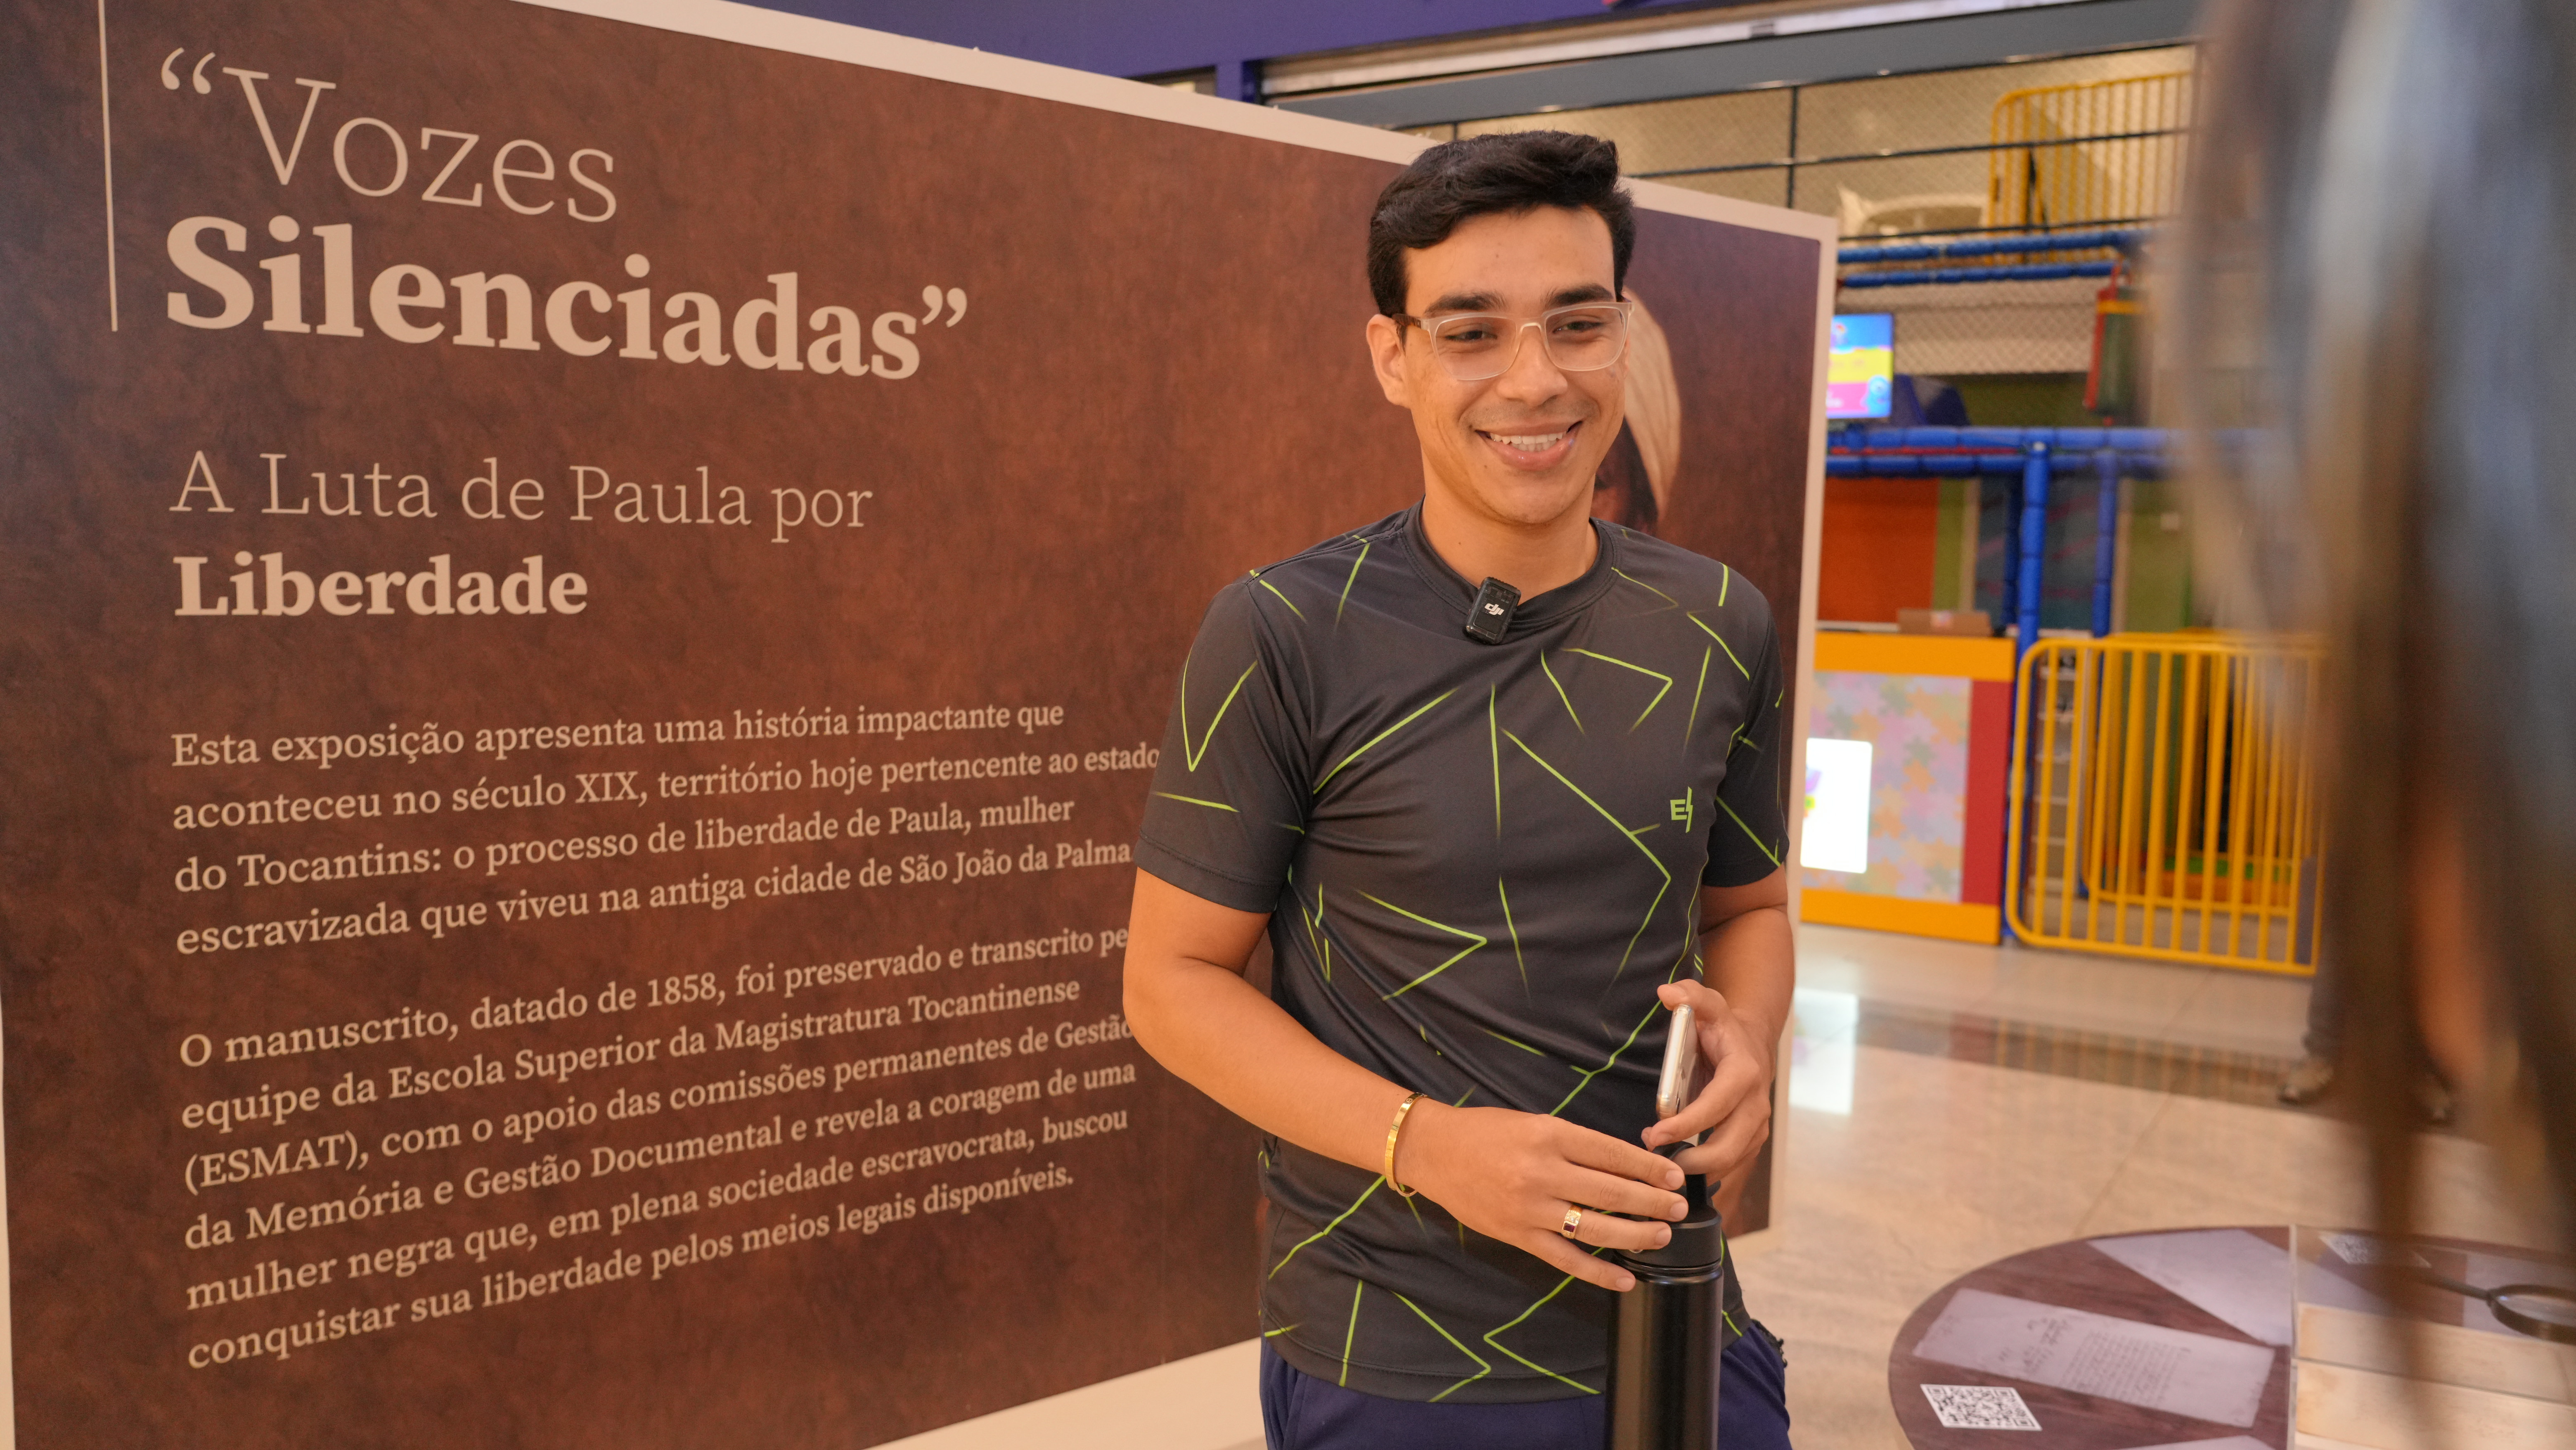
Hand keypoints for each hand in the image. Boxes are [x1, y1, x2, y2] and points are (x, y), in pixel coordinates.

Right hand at [1397, 1101, 1688, 1291]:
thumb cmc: (1487, 1132)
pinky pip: (1566, 1259)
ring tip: (1662, 1235)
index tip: (1675, 1176)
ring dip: (1636, 1234)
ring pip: (1596, 1228)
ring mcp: (1530, 1208)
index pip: (1612, 1153)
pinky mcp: (1518, 1236)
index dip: (1649, 1167)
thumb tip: (1624, 1165)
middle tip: (1680, 1207)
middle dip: (1653, 1201)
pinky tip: (1625, 1279)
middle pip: (1612, 1192)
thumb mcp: (1534, 1123)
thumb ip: (1574, 1144)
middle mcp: (1542, 1172)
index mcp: (1550, 1135)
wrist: (1433, 1152)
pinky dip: (1598, 1272)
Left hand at [1640, 981, 1774, 1185]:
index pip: (1715, 1106)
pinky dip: (1708, 1172)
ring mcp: (1757, 1125)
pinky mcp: (1752, 1139)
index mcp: (1743, 1074)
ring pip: (1732, 1161)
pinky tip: (1680, 1167)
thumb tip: (1666, 992)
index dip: (1686, 1124)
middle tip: (1656, 1159)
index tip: (1654, 1134)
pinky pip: (1733, 1164)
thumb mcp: (1707, 1004)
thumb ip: (1689, 995)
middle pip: (1728, 1146)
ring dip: (1698, 1170)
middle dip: (1692, 1160)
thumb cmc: (1722, 1027)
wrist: (1752, 1044)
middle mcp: (1756, 1104)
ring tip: (1663, 1165)